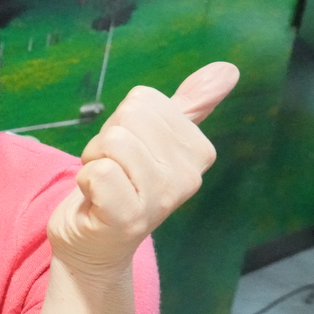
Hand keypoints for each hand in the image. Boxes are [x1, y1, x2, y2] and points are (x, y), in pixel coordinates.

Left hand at [36, 62, 237, 313]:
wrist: (93, 244)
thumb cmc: (120, 186)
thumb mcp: (154, 140)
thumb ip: (191, 105)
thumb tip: (228, 69)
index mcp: (198, 151)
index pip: (144, 101)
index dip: (122, 123)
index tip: (125, 156)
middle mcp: (187, 176)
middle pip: (127, 118)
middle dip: (105, 142)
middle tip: (110, 172)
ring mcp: (161, 199)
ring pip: (114, 142)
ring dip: (93, 161)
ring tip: (102, 186)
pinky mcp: (130, 217)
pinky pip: (101, 171)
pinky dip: (85, 180)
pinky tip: (95, 201)